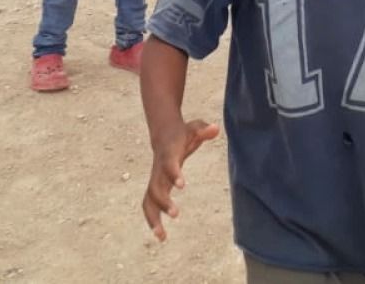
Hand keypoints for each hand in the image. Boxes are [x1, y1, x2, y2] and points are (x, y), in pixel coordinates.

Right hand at [142, 119, 219, 241]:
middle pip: (155, 187)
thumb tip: (215, 128)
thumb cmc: (182, 133)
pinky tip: (162, 237)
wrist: (163, 134)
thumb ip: (203, 130)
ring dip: (153, 218)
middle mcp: (158, 170)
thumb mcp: (194, 128)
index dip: (174, 174)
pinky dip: (153, 221)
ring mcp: (155, 180)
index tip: (182, 186)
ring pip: (148, 201)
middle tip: (176, 214)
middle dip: (163, 202)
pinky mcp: (156, 188)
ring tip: (162, 236)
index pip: (169, 165)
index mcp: (168, 155)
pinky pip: (150, 206)